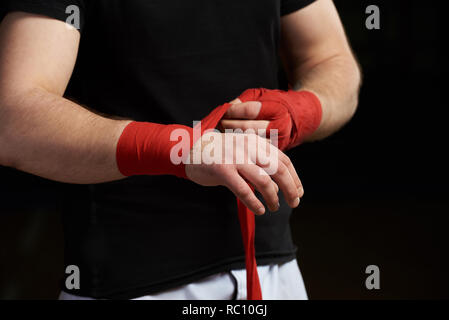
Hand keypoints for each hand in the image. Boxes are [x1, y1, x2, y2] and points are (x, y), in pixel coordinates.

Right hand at [185, 131, 303, 214]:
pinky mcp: (222, 169)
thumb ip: (260, 163)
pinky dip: (255, 203)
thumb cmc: (218, 154)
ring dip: (273, 198)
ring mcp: (235, 157)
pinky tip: (260, 209)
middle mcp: (248, 147)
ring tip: (273, 207)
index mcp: (256, 142)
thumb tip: (279, 186)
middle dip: (291, 189)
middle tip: (294, 203)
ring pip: (264, 181)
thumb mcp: (242, 151)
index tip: (299, 192)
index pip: (283, 160)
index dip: (295, 178)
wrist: (189, 149)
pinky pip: (244, 190)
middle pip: (279, 170)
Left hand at [220, 89, 293, 149]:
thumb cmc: (273, 104)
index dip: (233, 111)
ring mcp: (277, 142)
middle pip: (246, 128)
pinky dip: (239, 146)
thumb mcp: (261, 96)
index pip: (249, 110)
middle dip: (228, 125)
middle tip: (218, 123)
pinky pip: (252, 152)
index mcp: (276, 109)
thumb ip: (243, 101)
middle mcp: (279, 126)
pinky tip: (231, 141)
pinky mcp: (273, 153)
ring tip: (222, 132)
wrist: (296, 118)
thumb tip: (226, 109)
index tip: (223, 111)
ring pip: (248, 142)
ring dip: (231, 137)